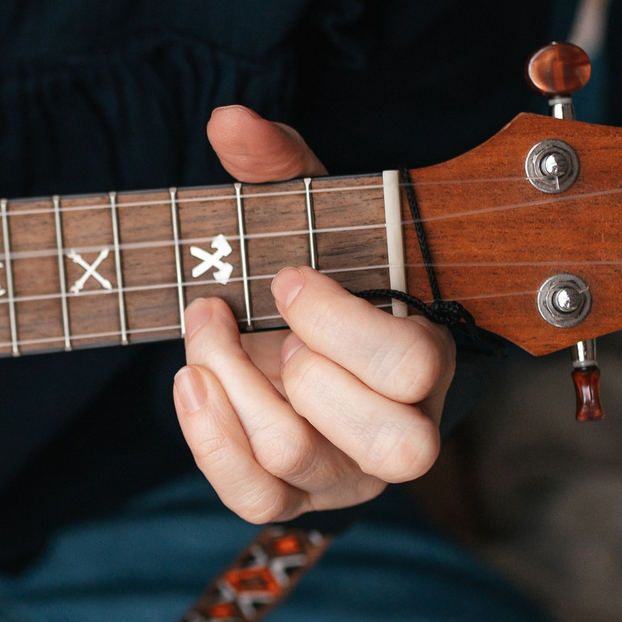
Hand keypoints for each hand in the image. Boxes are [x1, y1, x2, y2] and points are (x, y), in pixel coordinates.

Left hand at [173, 106, 454, 520]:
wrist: (292, 331)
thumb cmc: (318, 272)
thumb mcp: (310, 212)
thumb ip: (280, 164)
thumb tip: (229, 121)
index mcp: (430, 360)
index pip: (412, 367)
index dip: (335, 321)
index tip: (286, 276)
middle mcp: (405, 431)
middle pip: (382, 438)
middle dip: (300, 369)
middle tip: (265, 319)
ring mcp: (348, 475)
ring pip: (298, 460)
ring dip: (234, 385)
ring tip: (208, 328)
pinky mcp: (294, 500)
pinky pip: (254, 500)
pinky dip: (210, 440)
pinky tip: (190, 380)